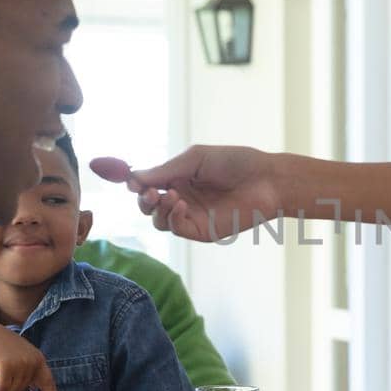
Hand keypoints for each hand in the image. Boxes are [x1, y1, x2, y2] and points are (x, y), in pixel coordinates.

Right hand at [90, 146, 281, 241]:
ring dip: (157, 209)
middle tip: (150, 192)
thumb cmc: (235, 162)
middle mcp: (181, 197)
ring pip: (158, 220)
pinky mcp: (202, 231)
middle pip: (147, 205)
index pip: (146, 183)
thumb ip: (165, 170)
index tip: (123, 177)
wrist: (266, 179)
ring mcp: (191, 216)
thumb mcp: (195, 159)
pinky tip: (180, 204)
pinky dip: (172, 217)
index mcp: (178, 177)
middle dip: (143, 198)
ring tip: (170, 196)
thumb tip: (133, 178)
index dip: (131, 181)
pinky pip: (176, 228)